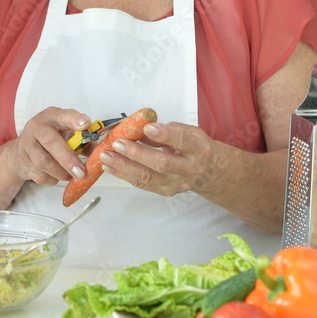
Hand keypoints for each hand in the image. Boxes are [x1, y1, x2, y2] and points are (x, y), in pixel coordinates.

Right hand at [7, 108, 86, 185]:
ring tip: (70, 176)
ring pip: (43, 162)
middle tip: (81, 172)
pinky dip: (52, 179)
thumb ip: (82, 141)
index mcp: (51, 117)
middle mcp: (36, 128)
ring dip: (61, 172)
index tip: (86, 124)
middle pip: (50, 141)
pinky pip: (40, 175)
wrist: (21, 151)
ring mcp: (27, 145)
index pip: (62, 115)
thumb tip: (99, 152)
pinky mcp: (22, 162)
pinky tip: (56, 176)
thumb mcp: (65, 132)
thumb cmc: (50, 138)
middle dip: (67, 158)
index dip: (74, 119)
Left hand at [97, 121, 221, 195]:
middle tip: (117, 143)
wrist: (210, 172)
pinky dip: (124, 174)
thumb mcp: (189, 131)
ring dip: (124, 166)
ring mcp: (176, 183)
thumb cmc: (195, 147)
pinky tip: (109, 166)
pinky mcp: (165, 190)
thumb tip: (140, 126)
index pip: (182, 141)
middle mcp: (189, 169)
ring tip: (106, 156)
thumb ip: (166, 130)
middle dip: (137, 153)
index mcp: (198, 149)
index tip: (148, 128)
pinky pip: (142, 183)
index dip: (165, 135)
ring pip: (148, 177)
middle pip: (162, 163)